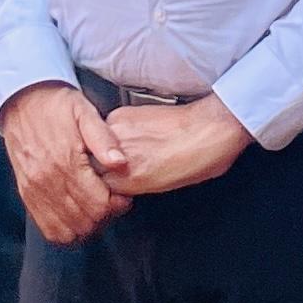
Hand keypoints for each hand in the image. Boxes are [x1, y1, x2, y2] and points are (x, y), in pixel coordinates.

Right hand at [0, 80, 129, 245]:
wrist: (22, 99)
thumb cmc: (57, 106)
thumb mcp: (85, 112)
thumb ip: (104, 139)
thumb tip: (120, 163)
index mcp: (66, 161)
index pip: (98, 204)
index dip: (116, 205)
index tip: (121, 196)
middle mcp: (47, 180)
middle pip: (85, 222)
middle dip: (104, 217)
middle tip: (111, 202)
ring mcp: (35, 189)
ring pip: (68, 230)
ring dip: (87, 226)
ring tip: (95, 209)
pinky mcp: (26, 194)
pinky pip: (48, 228)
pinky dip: (65, 230)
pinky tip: (76, 216)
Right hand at [97, 96, 251, 197]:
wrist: (210, 129)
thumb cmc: (197, 161)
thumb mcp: (160, 186)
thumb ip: (132, 184)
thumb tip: (119, 181)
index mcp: (129, 180)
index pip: (98, 187)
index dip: (103, 185)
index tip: (110, 182)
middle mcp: (119, 156)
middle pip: (92, 165)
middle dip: (100, 166)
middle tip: (118, 164)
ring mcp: (118, 132)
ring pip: (96, 144)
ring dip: (104, 147)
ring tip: (128, 147)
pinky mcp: (122, 114)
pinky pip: (108, 127)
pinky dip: (115, 132)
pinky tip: (133, 133)